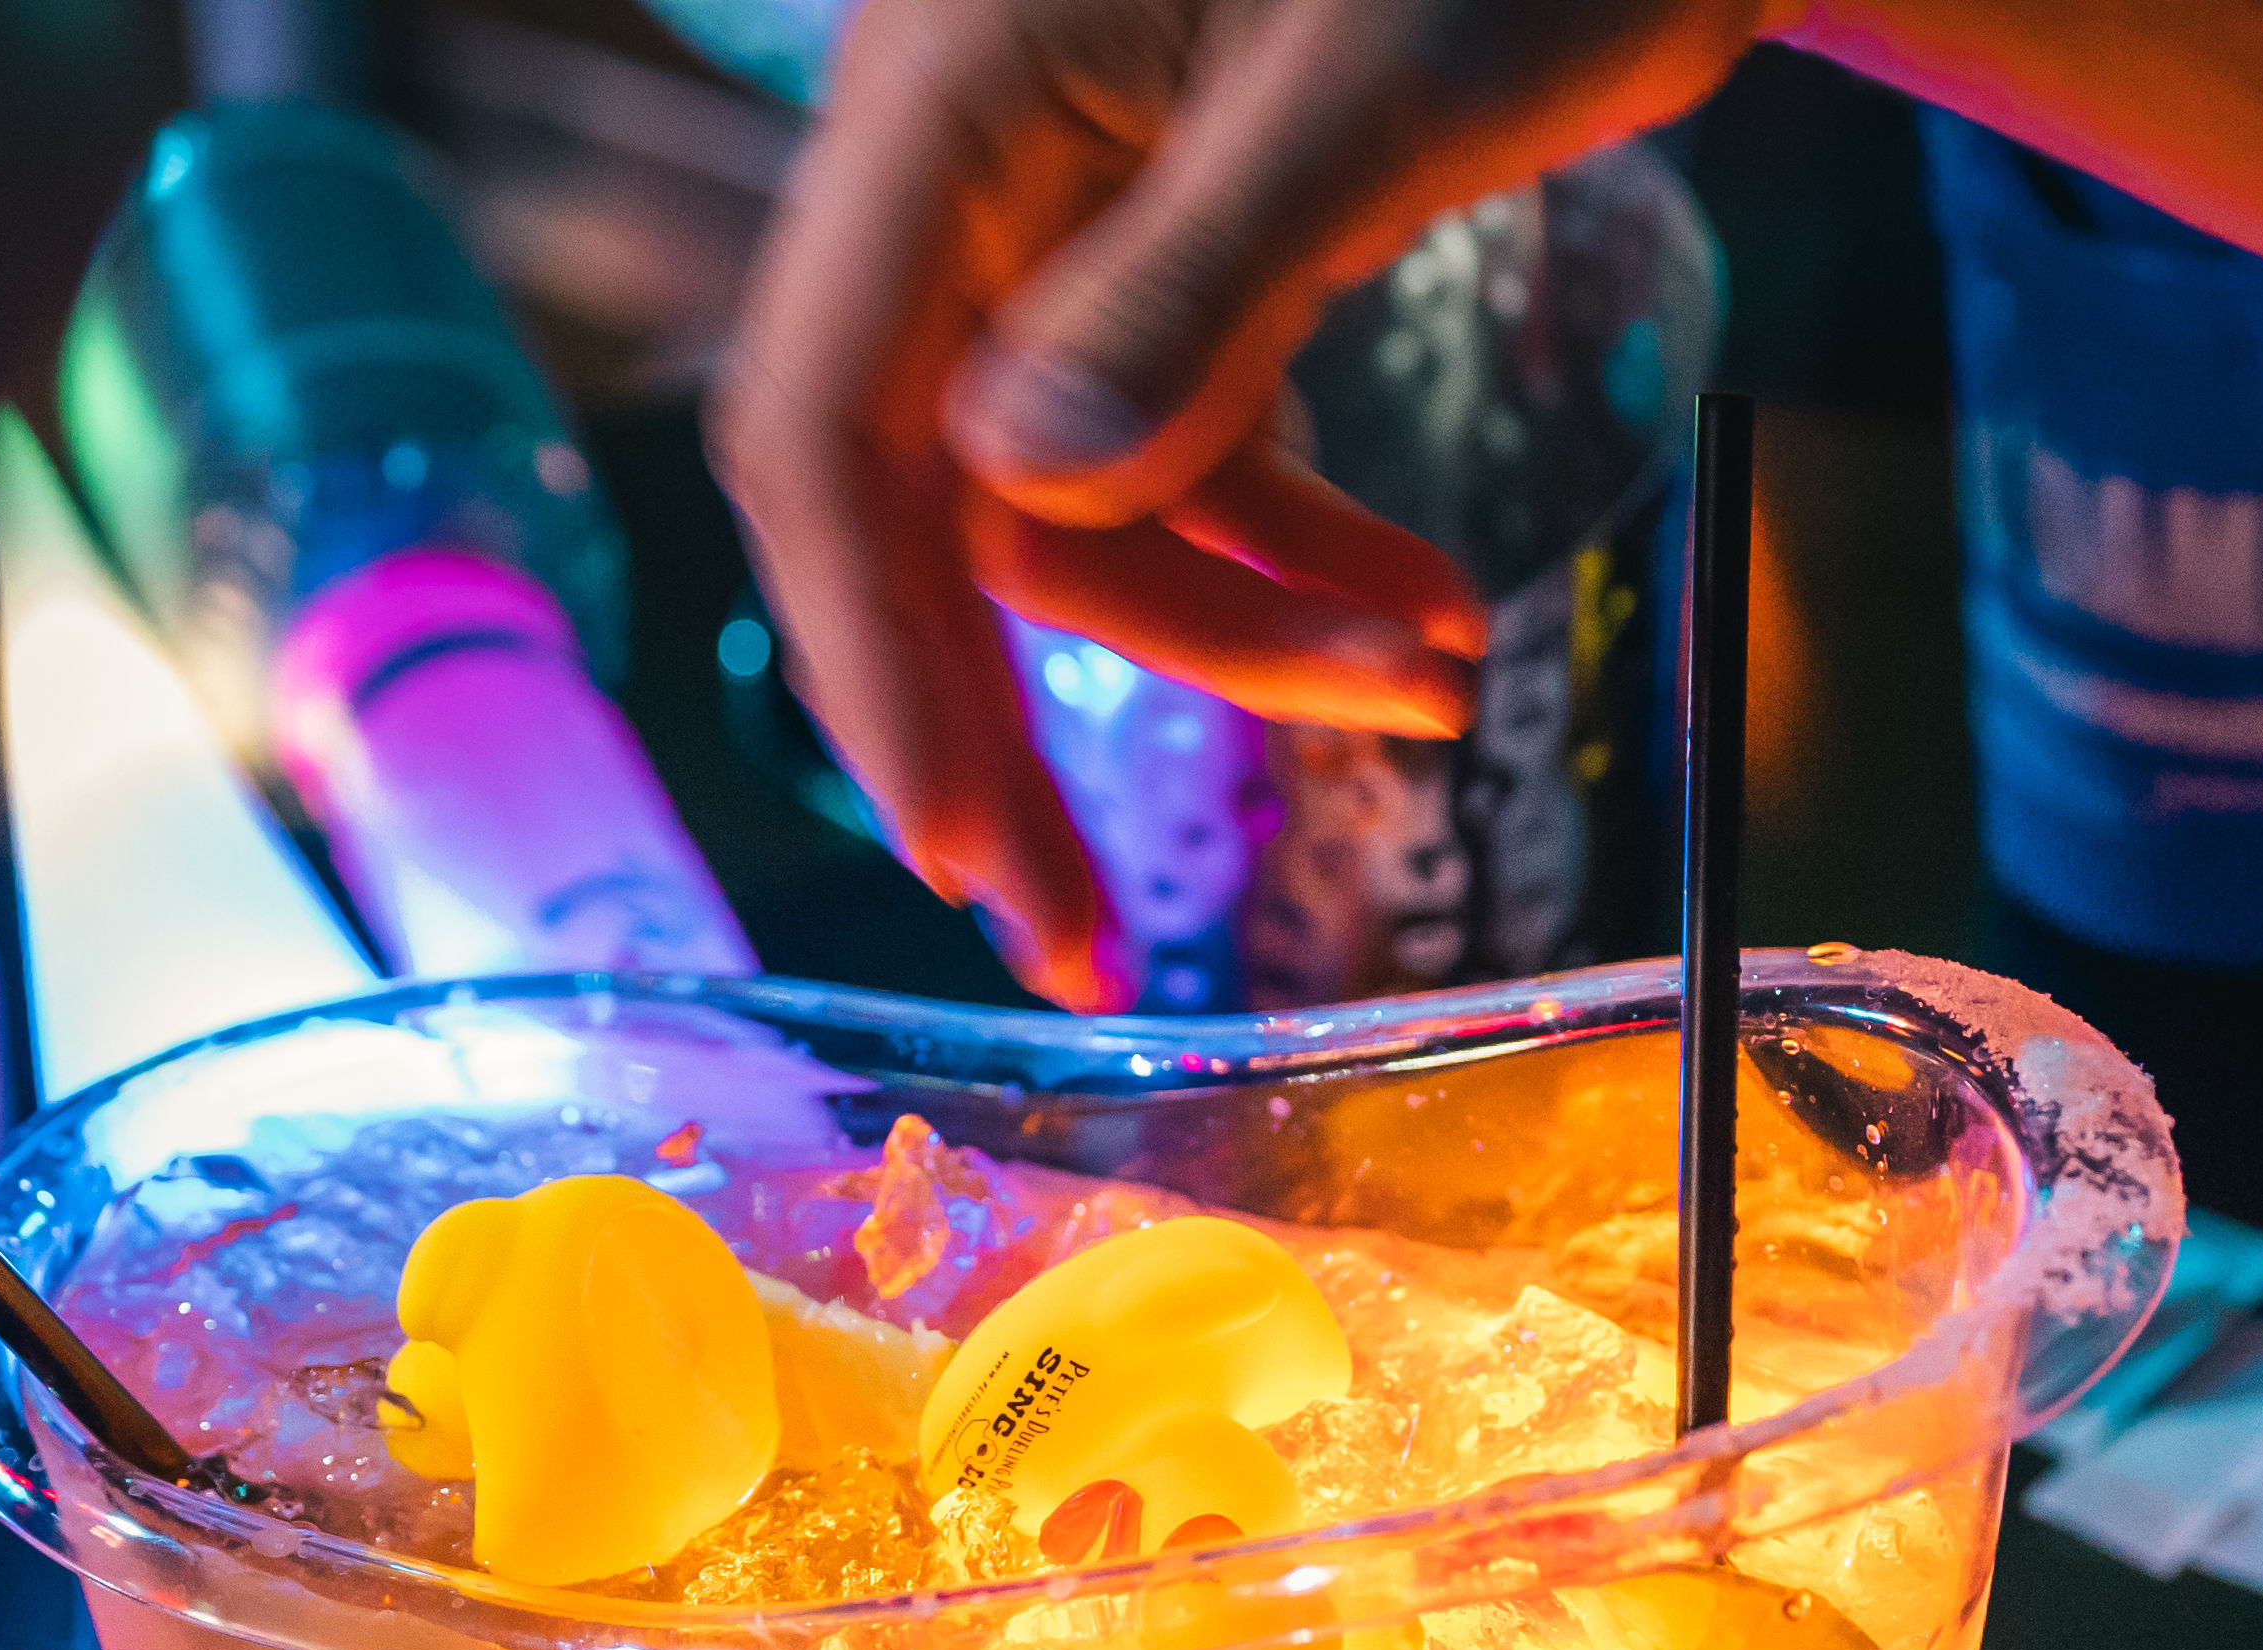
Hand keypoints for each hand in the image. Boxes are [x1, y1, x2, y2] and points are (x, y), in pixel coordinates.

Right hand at [711, 0, 1770, 1005]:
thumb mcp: (1373, 80)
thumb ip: (1194, 277)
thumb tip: (1024, 481)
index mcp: (947, 94)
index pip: (827, 416)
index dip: (874, 650)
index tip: (954, 845)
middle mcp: (971, 169)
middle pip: (919, 503)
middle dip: (1011, 727)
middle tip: (1082, 950)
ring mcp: (1067, 222)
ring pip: (1074, 513)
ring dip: (1233, 639)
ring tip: (1435, 689)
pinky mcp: (1179, 264)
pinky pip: (1184, 464)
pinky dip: (1289, 563)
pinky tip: (1425, 623)